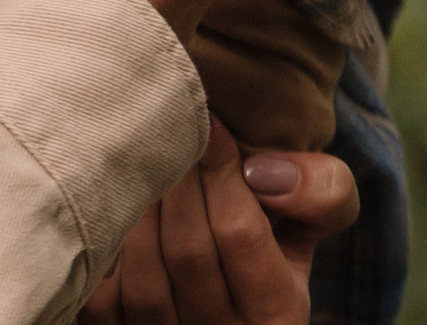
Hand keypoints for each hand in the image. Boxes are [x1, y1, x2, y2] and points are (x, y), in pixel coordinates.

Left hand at [79, 121, 357, 323]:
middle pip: (188, 250)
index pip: (241, 233)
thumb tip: (265, 171)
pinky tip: (118, 202)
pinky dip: (111, 237)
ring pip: (144, 272)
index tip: (210, 122)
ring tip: (144, 162)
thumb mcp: (304, 232)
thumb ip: (322, 195)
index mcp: (278, 317)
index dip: (221, 171)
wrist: (217, 310)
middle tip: (170, 130)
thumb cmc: (262, 254)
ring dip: (140, 207)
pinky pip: (105, 289)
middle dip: (176, 181)